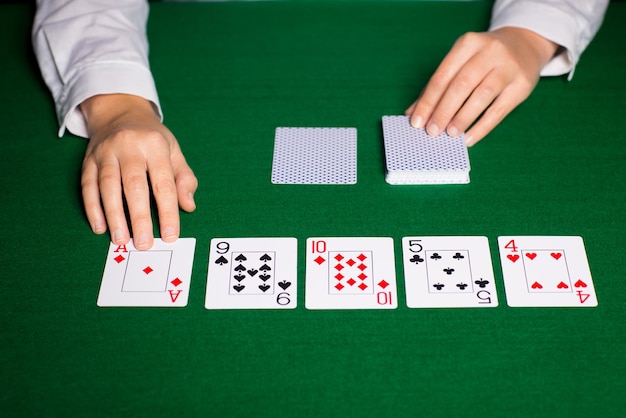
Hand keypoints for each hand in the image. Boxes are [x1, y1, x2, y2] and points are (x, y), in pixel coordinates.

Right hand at [80, 94, 197, 249]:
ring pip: (107, 186)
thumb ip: (184, 178)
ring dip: (113, 216)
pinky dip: (92, 208)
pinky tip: (100, 227)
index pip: (163, 183)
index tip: (171, 235)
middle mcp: (129, 146)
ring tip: (121, 240)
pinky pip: (88, 185)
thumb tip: (189, 206)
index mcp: (155, 145)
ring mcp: (106, 152)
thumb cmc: (152, 138)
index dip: (168, 211)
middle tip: (144, 243)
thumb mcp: (173, 151)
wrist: (120, 112)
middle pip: (134, 185)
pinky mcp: (88, 159)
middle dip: (139, 217)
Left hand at [405, 27, 558, 145]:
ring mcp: (508, 67)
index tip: (416, 122)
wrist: (525, 44)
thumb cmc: (483, 58)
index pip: (442, 76)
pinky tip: (469, 138)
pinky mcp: (522, 86)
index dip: (428, 101)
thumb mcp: (461, 62)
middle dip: (443, 111)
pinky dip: (482, 127)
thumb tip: (413, 113)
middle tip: (432, 131)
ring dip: (462, 118)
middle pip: (461, 85)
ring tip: (450, 134)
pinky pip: (499, 110)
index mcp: (468, 44)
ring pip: (482, 95)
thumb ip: (437, 86)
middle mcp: (489, 52)